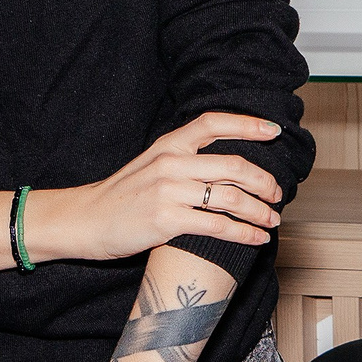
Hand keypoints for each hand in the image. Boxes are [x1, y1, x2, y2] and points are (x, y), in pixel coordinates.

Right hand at [27, 112, 284, 262]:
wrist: (84, 221)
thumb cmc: (121, 197)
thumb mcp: (150, 165)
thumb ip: (183, 161)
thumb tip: (225, 166)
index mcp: (168, 145)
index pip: (213, 123)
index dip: (247, 125)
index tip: (273, 131)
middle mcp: (171, 162)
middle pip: (234, 164)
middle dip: (264, 181)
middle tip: (277, 194)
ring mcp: (169, 191)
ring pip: (231, 197)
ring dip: (259, 211)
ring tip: (271, 221)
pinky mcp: (166, 220)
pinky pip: (218, 225)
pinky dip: (244, 233)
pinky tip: (256, 239)